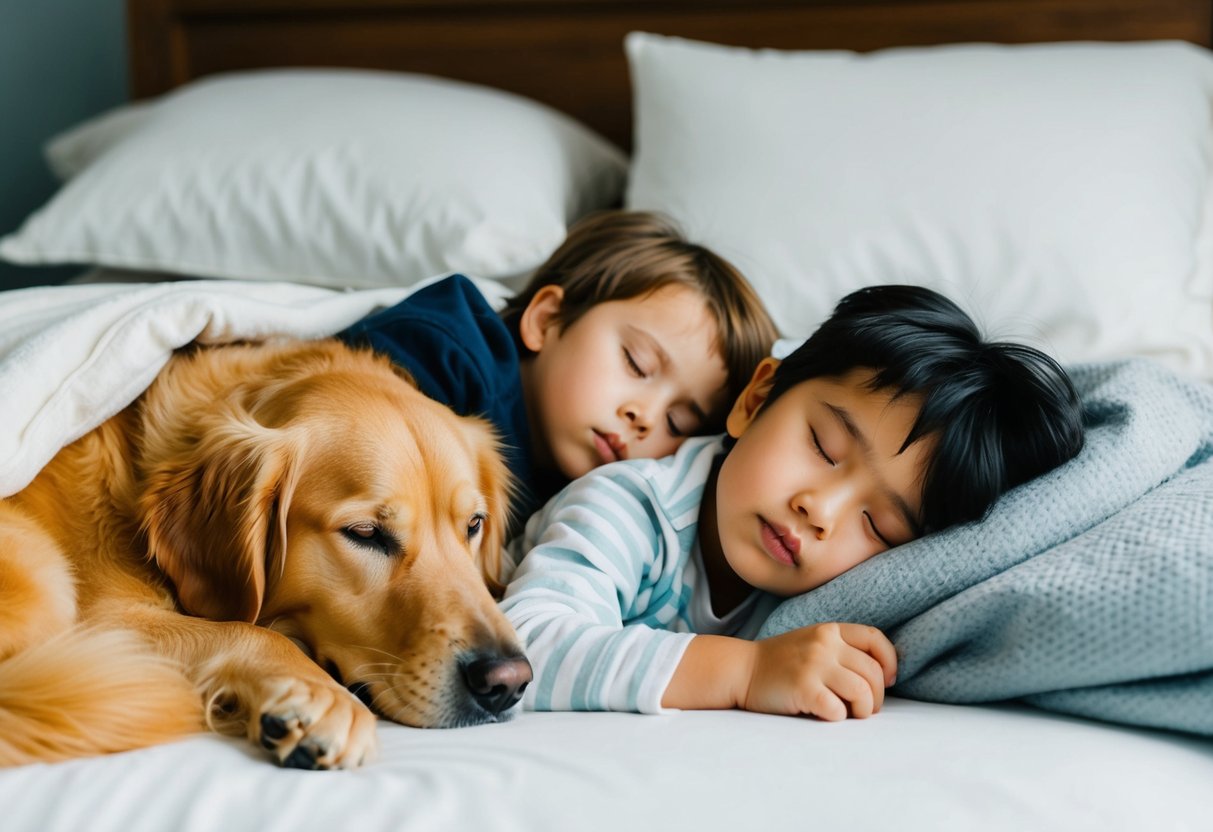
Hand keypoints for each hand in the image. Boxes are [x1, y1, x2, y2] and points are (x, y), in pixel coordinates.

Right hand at [742, 622, 896, 720]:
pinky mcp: (803, 688)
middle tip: (866, 708)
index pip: (876, 639)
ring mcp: (813, 665)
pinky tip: (825, 713)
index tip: (889, 679)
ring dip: (863, 710)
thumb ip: (842, 650)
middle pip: (873, 673)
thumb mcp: (812, 643)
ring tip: (850, 713)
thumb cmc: (781, 663)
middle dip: (877, 697)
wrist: (741, 670)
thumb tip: (884, 677)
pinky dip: (838, 718)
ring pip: (862, 692)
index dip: (890, 662)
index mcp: (829, 630)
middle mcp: (824, 643)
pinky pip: (839, 711)